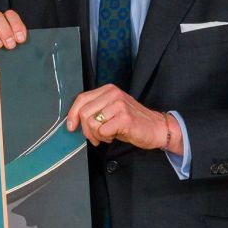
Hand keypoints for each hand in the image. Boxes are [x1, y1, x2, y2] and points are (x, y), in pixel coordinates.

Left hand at [68, 86, 182, 152]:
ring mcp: (119, 105)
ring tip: (107, 135)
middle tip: (95, 137)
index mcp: (108, 90)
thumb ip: (94, 110)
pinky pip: (102, 131)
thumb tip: (74, 120)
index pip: (81, 99)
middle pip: (84, 113)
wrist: (156, 128)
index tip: (71, 126)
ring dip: (96, 135)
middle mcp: (113, 94)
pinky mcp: (124, 117)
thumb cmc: (132, 122)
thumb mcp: (111, 110)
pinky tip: (114, 136)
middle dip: (86, 130)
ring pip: (92, 123)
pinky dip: (105, 138)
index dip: (72, 114)